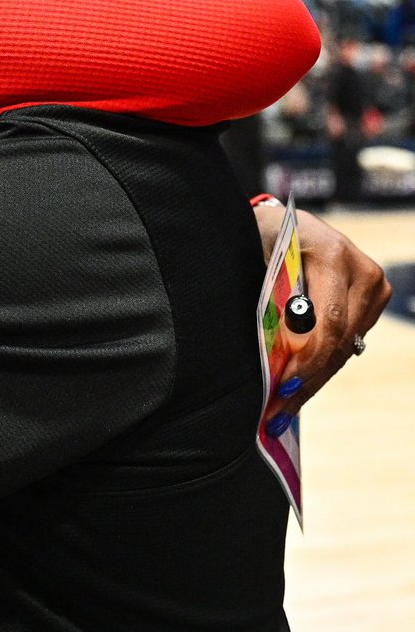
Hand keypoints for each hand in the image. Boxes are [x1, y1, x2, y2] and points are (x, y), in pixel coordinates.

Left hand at [256, 206, 390, 417]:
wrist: (281, 222)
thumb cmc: (261, 237)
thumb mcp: (257, 259)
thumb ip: (269, 298)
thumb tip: (273, 352)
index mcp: (332, 254)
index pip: (328, 321)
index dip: (308, 359)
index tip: (283, 387)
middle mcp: (361, 270)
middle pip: (339, 340)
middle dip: (308, 377)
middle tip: (279, 410)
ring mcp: (373, 285)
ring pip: (345, 346)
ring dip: (315, 376)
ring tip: (285, 406)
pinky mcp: (373, 298)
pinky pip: (348, 340)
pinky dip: (323, 362)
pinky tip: (301, 383)